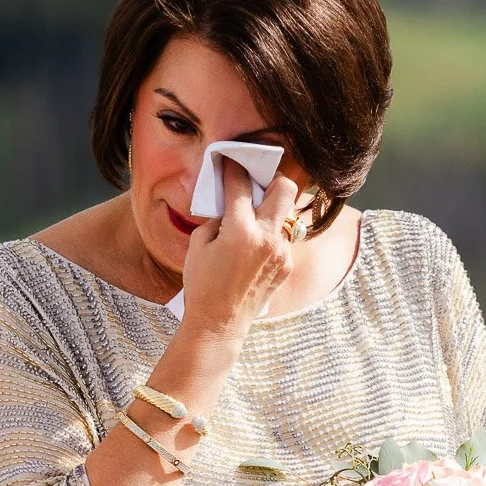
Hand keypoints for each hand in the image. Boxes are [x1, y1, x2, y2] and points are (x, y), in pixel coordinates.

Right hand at [181, 156, 298, 337]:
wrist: (220, 324)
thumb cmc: (203, 285)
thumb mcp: (198, 245)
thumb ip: (217, 218)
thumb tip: (230, 202)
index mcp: (241, 231)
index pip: (241, 186)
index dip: (233, 169)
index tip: (230, 162)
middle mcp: (267, 238)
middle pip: (285, 189)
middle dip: (272, 180)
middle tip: (257, 184)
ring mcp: (281, 253)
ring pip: (284, 216)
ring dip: (269, 214)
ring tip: (250, 225)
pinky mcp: (287, 265)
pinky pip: (282, 240)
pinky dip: (269, 238)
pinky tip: (252, 251)